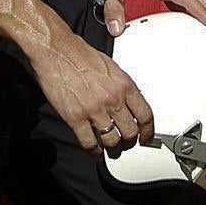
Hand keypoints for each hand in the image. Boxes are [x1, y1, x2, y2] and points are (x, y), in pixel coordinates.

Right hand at [29, 22, 156, 153]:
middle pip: (130, 131)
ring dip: (113, 150)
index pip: (145, 114)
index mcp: (124, 85)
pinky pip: (89, 142)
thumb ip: (121, 86)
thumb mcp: (111, 67)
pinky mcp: (75, 118)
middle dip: (130, 142)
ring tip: (112, 152)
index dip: (148, 131)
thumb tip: (128, 102)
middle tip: (127, 145)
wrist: (57, 52)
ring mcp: (94, 110)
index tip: (146, 137)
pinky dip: (93, 152)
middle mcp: (112, 98)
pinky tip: (94, 153)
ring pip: (112, 140)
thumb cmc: (81, 55)